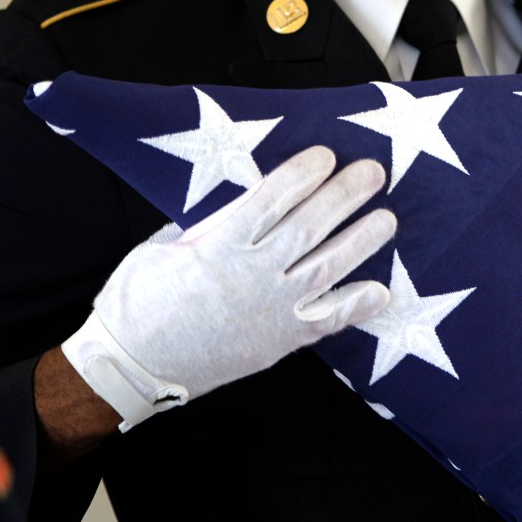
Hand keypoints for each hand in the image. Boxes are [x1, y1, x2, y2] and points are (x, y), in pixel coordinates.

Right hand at [63, 146, 396, 430]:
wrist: (133, 366)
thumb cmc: (138, 301)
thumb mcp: (162, 246)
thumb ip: (207, 223)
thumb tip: (245, 200)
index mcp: (218, 246)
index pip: (271, 201)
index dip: (302, 175)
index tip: (326, 155)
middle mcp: (252, 276)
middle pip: (308, 228)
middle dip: (344, 196)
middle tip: (374, 172)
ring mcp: (271, 311)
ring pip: (327, 269)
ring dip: (361, 242)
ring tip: (387, 219)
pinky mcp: (280, 342)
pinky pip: (325, 322)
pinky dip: (355, 307)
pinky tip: (381, 291)